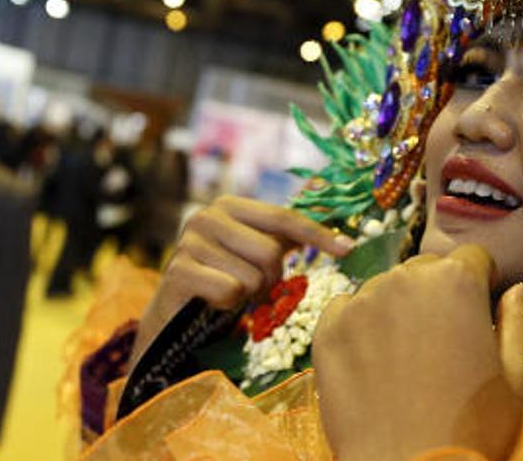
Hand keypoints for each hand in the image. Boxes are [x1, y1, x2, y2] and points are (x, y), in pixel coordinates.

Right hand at [133, 195, 353, 363]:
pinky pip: (229, 291)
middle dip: (270, 279)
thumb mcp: (256, 255)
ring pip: (251, 276)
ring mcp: (188, 242)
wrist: (175, 316)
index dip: (317, 235)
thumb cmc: (224, 282)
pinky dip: (228, 305)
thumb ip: (286, 240)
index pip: (284, 218)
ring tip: (229, 294)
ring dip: (247, 295)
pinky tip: (212, 303)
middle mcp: (206, 215)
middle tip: (253, 288)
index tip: (348, 249)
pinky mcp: (177, 271)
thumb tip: (343, 238)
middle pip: (270, 251)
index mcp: (231, 205)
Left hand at [313, 245, 522, 460]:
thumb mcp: (514, 377)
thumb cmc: (471, 429)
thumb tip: (520, 289)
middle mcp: (404, 280)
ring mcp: (360, 304)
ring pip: (385, 289)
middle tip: (443, 344)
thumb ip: (517, 323)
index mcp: (455, 282)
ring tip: (407, 360)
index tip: (478, 313)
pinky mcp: (328, 330)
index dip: (481, 284)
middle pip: (426, 270)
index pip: (472, 258)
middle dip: (438, 295)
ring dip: (397, 310)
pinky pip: (346, 310)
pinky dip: (359, 326)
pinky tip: (375, 363)